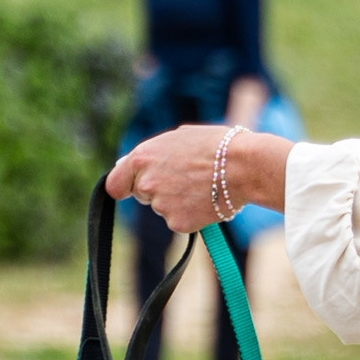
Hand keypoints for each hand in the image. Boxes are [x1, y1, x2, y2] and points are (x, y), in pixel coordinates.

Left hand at [106, 126, 292, 232]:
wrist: (245, 166)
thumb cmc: (217, 145)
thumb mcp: (180, 137)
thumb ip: (153, 153)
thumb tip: (132, 164)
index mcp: (142, 158)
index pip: (114, 183)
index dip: (124, 186)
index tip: (130, 189)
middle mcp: (147, 183)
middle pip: (143, 195)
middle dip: (159, 190)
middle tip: (186, 180)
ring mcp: (161, 205)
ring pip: (163, 208)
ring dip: (178, 201)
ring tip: (204, 186)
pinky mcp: (178, 223)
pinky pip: (180, 220)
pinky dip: (192, 214)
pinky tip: (209, 200)